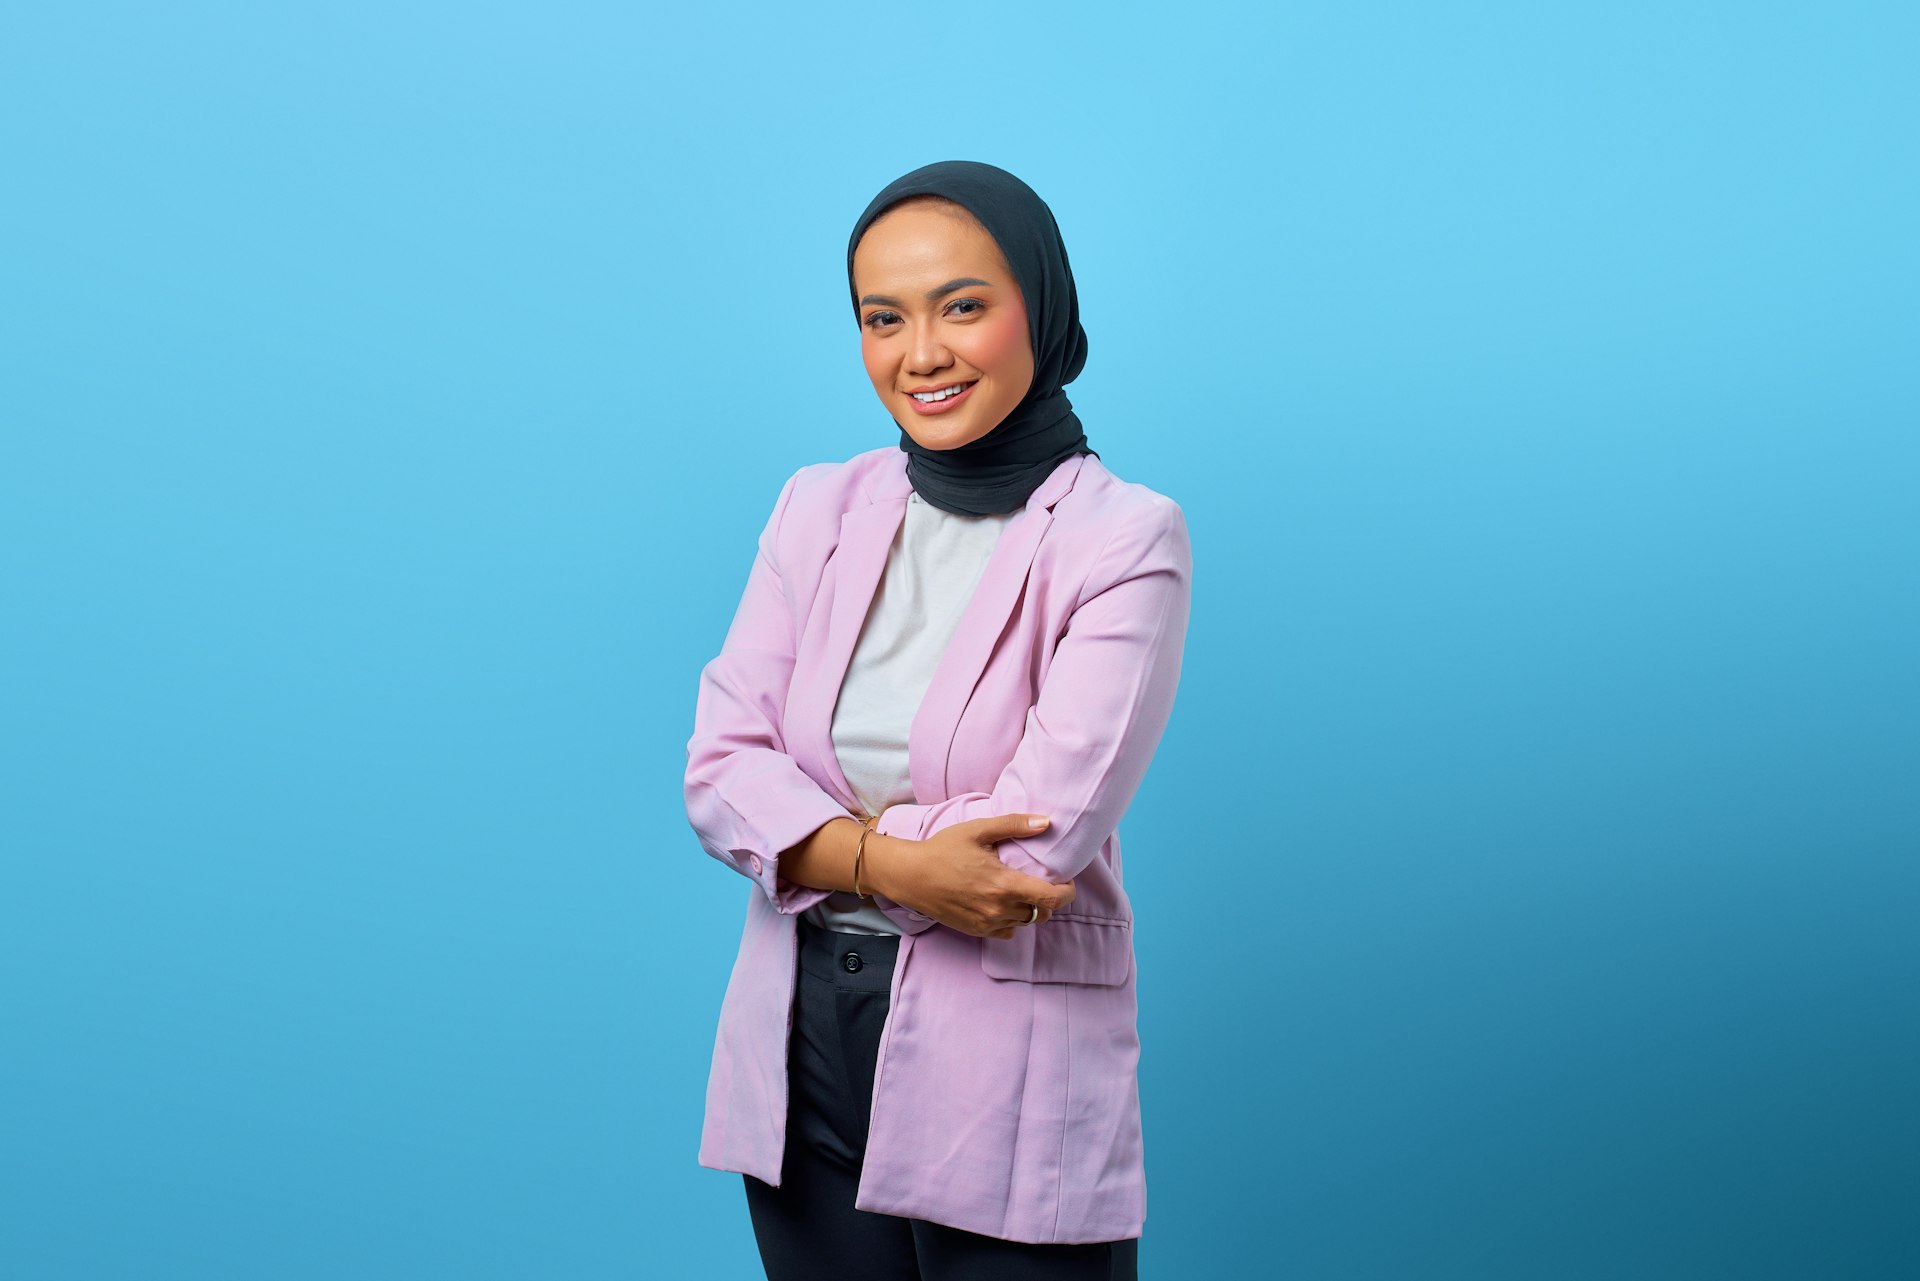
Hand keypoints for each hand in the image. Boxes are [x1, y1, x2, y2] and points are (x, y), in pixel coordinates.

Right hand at [867, 813, 1075, 939]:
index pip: (1052, 899)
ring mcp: (987, 923)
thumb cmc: (943, 849)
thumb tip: (1046, 822)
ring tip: (1021, 890)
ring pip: (1026, 922)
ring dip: (1030, 909)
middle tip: (1043, 881)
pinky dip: (1013, 920)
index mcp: (1004, 885)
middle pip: (1043, 913)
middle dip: (1049, 899)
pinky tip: (1003, 903)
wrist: (910, 876)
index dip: (1067, 892)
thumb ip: (1014, 825)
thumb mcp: (978, 830)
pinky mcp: (976, 931)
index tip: (1067, 881)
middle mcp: (999, 909)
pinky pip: (1008, 931)